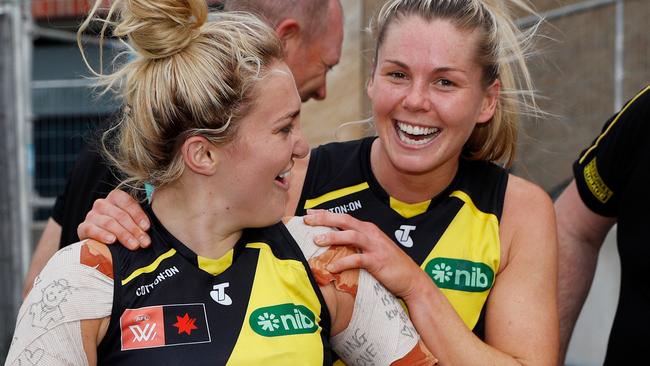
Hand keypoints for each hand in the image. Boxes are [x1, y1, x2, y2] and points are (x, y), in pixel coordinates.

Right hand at [77, 189, 150, 248]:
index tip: (147, 228)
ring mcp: (91, 215)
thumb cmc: (123, 228)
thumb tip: (150, 227)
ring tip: (134, 245)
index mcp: (115, 197)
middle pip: (120, 215)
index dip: (138, 215)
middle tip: (144, 242)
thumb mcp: (132, 221)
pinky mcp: (83, 227)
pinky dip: (103, 235)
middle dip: (134, 230)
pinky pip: (92, 230)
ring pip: (109, 223)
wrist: (101, 240)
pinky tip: (112, 240)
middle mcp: (102, 204)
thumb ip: (140, 220)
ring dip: (124, 235)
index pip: (127, 202)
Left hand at [303, 210, 427, 299]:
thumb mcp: (372, 248)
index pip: (343, 217)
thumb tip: (335, 244)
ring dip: (332, 237)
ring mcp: (374, 247)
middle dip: (324, 218)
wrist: (412, 279)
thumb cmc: (389, 265)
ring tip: (316, 240)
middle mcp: (370, 233)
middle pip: (344, 221)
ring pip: (350, 236)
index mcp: (368, 229)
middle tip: (307, 220)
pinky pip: (357, 260)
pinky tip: (331, 268)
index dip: (326, 214)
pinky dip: (343, 262)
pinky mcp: (377, 261)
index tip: (309, 213)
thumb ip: (357, 243)